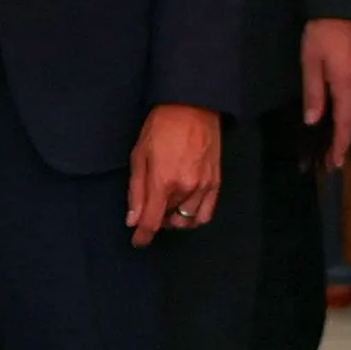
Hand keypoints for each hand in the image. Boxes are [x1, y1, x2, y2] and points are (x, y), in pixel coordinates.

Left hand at [128, 104, 221, 246]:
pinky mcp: (216, 182)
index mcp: (163, 181)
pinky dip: (194, 217)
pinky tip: (186, 208)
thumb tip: (133, 220)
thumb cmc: (161, 127)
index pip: (151, 221)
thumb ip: (136, 191)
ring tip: (168, 204)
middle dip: (157, 218)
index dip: (142, 236)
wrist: (193, 107)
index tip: (138, 242)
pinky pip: (207, 213)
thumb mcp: (139, 156)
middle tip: (150, 206)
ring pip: (188, 219)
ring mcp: (204, 186)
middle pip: (168, 220)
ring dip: (175, 218)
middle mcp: (186, 188)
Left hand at [302, 17, 350, 171]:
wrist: (347, 4)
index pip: (345, 123)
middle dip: (348, 139)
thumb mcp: (310, 61)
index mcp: (347, 86)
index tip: (336, 162)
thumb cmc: (323, 32)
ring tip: (344, 139)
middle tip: (336, 156)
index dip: (341, 144)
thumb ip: (313, 92)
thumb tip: (313, 121)